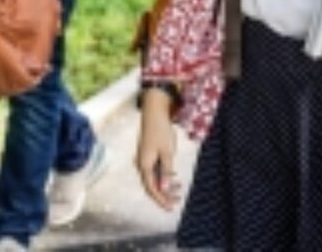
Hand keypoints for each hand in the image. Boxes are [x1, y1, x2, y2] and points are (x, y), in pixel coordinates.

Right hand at [136, 89, 180, 209]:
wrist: (154, 114)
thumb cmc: (161, 132)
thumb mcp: (167, 152)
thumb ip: (166, 170)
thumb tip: (164, 188)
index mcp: (145, 166)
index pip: (152, 188)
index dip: (161, 199)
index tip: (170, 207)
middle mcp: (142, 165)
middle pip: (152, 185)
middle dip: (164, 194)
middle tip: (177, 201)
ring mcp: (145, 160)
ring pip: (154, 178)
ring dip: (165, 185)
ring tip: (179, 189)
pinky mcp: (148, 155)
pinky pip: (155, 170)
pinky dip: (164, 176)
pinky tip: (174, 177)